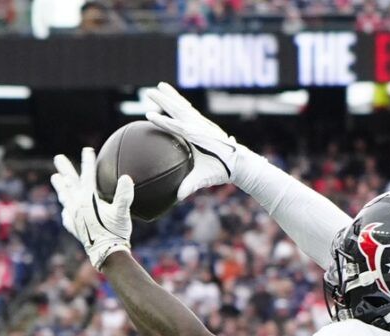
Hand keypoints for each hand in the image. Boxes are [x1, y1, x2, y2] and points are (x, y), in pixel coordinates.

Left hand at [50, 148, 133, 270]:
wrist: (106, 253)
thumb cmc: (116, 232)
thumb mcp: (122, 212)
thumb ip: (124, 195)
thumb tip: (127, 178)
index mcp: (88, 198)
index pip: (87, 175)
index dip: (88, 161)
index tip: (87, 149)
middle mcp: (78, 205)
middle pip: (70, 183)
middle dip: (65, 169)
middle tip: (58, 158)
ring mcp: (74, 217)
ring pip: (65, 197)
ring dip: (61, 187)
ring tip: (55, 178)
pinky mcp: (75, 227)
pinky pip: (67, 216)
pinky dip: (66, 210)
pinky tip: (66, 211)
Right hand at [142, 81, 240, 199]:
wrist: (240, 162)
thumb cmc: (222, 170)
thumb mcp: (206, 178)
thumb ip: (191, 185)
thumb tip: (179, 196)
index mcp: (198, 137)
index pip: (177, 127)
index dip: (163, 122)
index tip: (149, 115)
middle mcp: (200, 126)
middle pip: (179, 110)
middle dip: (163, 100)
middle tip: (149, 92)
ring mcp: (203, 123)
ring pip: (184, 105)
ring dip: (172, 95)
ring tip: (160, 85)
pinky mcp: (204, 124)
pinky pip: (190, 109)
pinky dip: (180, 102)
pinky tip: (175, 98)